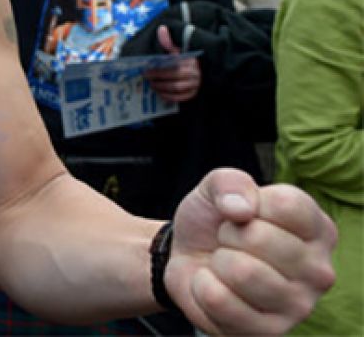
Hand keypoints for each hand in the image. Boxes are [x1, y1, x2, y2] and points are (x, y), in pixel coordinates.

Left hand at [145, 25, 200, 102]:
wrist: (199, 71)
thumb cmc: (183, 60)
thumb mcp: (177, 50)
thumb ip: (168, 42)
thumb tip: (162, 29)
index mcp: (190, 61)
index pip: (174, 66)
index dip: (159, 69)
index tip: (146, 69)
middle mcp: (194, 73)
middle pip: (174, 78)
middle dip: (158, 78)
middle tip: (146, 77)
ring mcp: (195, 85)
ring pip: (176, 88)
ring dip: (161, 87)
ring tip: (151, 84)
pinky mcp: (193, 94)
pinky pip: (179, 97)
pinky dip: (168, 96)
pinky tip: (159, 92)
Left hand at [167, 169, 335, 334]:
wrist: (186, 256)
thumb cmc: (215, 221)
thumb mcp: (217, 187)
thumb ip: (229, 182)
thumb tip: (242, 209)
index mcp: (318, 229)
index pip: (286, 205)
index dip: (249, 203)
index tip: (244, 213)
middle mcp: (319, 270)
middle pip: (260, 238)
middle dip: (228, 234)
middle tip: (229, 241)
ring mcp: (298, 306)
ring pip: (242, 271)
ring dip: (217, 261)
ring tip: (224, 263)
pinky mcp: (269, 331)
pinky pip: (219, 300)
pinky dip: (202, 286)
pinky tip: (214, 285)